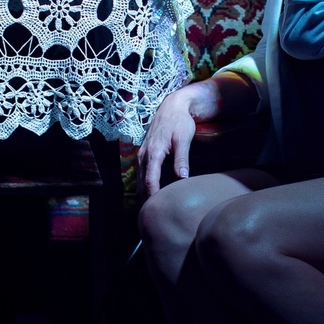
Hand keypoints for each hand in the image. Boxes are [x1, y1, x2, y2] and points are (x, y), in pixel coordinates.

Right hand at [139, 83, 201, 200]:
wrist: (172, 106)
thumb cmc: (180, 122)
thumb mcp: (183, 138)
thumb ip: (182, 158)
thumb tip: (182, 178)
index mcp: (153, 153)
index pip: (150, 181)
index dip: (153, 197)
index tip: (159, 211)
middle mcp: (143, 155)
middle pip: (141, 184)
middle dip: (146, 200)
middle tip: (154, 217)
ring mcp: (142, 155)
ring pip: (139, 180)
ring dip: (144, 194)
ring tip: (152, 211)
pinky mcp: (144, 154)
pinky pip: (141, 174)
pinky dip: (145, 186)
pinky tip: (152, 195)